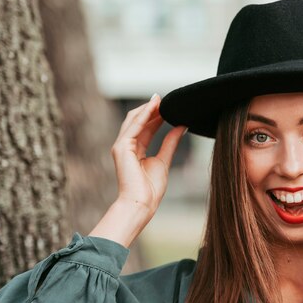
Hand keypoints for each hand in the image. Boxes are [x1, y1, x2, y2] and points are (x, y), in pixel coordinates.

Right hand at [111, 94, 187, 219]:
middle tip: (165, 98)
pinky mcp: (121, 148)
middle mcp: (126, 146)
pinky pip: (133, 127)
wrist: (142, 203)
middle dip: (151, 109)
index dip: (156, 116)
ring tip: (161, 99)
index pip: (145, 128)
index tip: (168, 106)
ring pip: (134, 120)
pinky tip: (155, 107)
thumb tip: (181, 127)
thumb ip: (171, 142)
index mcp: (135, 150)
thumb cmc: (151, 189)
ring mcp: (122, 146)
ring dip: (147, 109)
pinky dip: (144, 115)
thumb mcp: (164, 160)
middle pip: (137, 121)